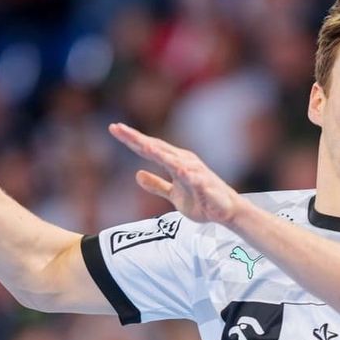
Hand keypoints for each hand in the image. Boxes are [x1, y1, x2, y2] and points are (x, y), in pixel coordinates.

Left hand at [109, 123, 241, 225]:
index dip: (131, 139)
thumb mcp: (173, 194)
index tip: (114, 128)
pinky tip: (182, 171)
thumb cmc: (200, 200)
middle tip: (118, 128)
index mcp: (175, 161)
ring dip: (161, 154)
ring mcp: (195, 173)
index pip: (149, 147)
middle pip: (157, 148)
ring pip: (175, 161)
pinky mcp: (205, 186)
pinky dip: (189, 175)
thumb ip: (156, 184)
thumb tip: (137, 174)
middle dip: (137, 139)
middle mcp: (183, 161)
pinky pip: (196, 180)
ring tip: (145, 146)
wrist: (226, 211)